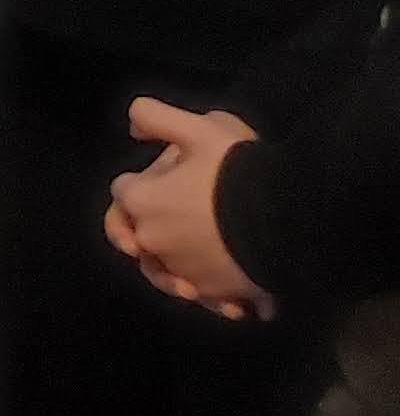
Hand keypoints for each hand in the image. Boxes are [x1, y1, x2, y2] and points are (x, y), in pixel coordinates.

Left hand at [109, 103, 271, 315]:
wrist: (291, 217)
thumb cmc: (239, 168)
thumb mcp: (198, 127)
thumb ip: (156, 119)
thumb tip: (134, 130)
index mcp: (142, 201)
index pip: (123, 192)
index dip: (143, 183)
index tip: (167, 180)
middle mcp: (154, 240)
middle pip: (141, 237)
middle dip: (157, 229)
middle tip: (181, 223)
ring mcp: (186, 270)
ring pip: (173, 272)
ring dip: (184, 266)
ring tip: (208, 255)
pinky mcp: (219, 292)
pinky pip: (211, 296)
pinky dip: (218, 294)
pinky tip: (236, 290)